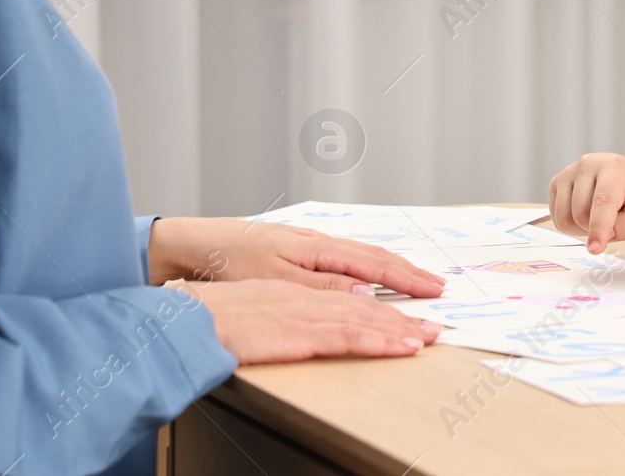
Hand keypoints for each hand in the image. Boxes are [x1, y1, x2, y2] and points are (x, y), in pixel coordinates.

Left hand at [148, 217, 446, 297]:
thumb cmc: (230, 261)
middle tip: (438, 288)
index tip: (434, 291)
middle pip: (375, 256)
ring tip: (416, 280)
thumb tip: (367, 291)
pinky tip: (371, 273)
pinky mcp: (297, 251)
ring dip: (392, 269)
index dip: (407, 279)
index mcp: (318, 248)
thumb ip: (324, 286)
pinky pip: (346, 258)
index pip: (375, 263)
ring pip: (362, 256)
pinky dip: (369, 266)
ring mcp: (309, 245)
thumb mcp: (277, 279)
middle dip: (409, 273)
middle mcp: (319, 243)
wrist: (194, 244)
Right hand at [173, 278, 443, 363]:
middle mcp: (308, 288)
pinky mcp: (299, 330)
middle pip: (367, 296)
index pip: (355, 280)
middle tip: (436, 322)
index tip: (416, 298)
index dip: (390, 288)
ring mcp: (305, 308)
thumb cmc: (219, 309)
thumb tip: (344, 299)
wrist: (187, 314)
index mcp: (299, 277)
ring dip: (400, 327)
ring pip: (364, 315)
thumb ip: (302, 298)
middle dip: (405, 309)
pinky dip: (379, 341)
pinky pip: (348, 335)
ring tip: (428, 337)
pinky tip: (400, 346)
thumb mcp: (265, 296)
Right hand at [548, 153, 624, 252]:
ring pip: (564, 218)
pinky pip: (556, 218)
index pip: (602, 201)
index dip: (598, 227)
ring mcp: (568, 172)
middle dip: (596, 229)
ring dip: (581, 229)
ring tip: (599, 217)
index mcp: (614, 167)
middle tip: (613, 221)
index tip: (595, 248)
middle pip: (580, 214)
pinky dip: (571, 225)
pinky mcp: (556, 183)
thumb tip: (605, 236)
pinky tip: (586, 214)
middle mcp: (587, 165)